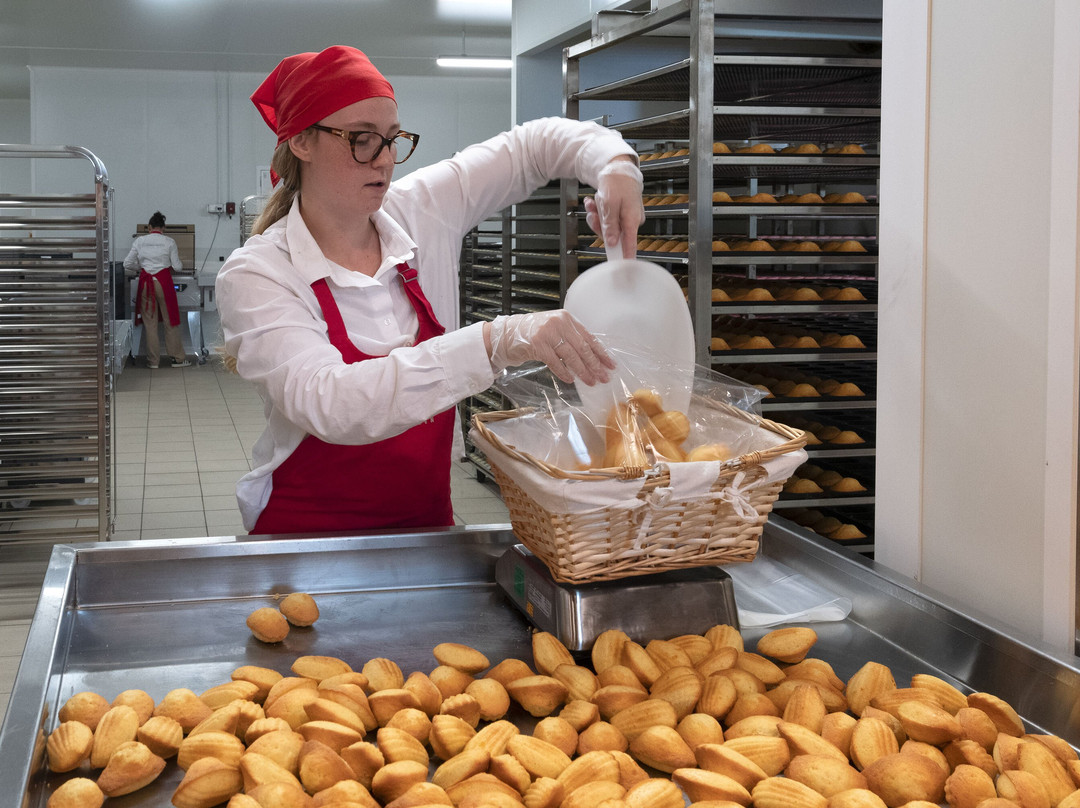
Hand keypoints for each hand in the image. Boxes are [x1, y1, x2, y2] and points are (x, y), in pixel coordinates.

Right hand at [486, 310, 614, 384]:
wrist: (506, 334)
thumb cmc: (532, 333)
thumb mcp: (554, 329)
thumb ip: (571, 337)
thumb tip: (592, 357)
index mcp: (567, 318)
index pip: (589, 337)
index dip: (601, 353)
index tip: (610, 365)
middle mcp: (559, 323)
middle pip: (582, 347)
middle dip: (595, 365)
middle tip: (603, 377)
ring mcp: (548, 333)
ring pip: (571, 356)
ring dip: (582, 371)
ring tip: (591, 381)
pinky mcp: (537, 345)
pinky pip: (555, 362)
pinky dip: (564, 372)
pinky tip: (570, 380)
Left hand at [584, 158, 644, 258]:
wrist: (617, 167)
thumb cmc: (617, 183)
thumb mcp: (609, 205)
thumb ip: (610, 226)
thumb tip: (611, 242)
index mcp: (632, 220)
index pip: (630, 245)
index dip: (624, 257)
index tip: (621, 269)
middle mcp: (631, 220)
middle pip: (613, 236)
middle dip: (600, 225)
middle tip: (594, 214)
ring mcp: (626, 217)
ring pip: (607, 226)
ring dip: (597, 216)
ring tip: (593, 203)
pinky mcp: (620, 213)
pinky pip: (607, 218)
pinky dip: (598, 210)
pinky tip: (594, 202)